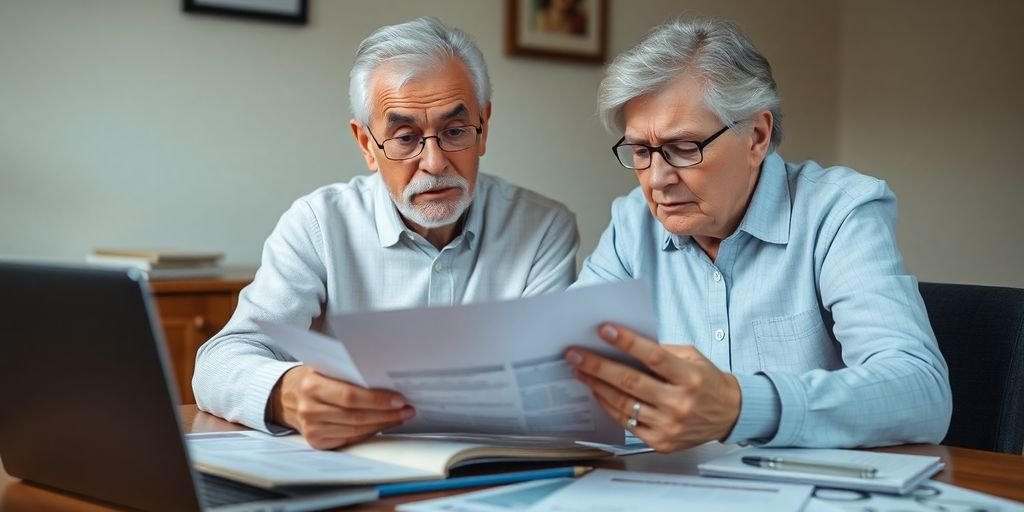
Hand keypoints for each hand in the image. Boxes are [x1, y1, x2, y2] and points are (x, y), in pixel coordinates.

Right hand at [269, 365, 414, 448]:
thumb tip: (385, 378)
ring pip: (355, 430)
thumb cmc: (314, 376)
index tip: (399, 399)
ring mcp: (311, 428)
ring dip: (382, 424)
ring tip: (400, 416)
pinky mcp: (316, 441)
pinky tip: (383, 425)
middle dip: (386, 414)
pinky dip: (369, 433)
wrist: (285, 395)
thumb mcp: (325, 366)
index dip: (377, 399)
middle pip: (355, 416)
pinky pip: (349, 439)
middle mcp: (309, 408)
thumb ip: (349, 371)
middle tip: (407, 409)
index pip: (350, 396)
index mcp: (311, 384)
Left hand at [565, 323, 740, 452]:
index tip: (604, 330)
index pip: (654, 357)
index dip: (627, 343)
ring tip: (580, 371)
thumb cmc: (707, 381)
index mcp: (690, 377)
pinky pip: (626, 422)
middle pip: (631, 382)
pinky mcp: (661, 441)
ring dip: (597, 386)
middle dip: (598, 366)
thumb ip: (662, 351)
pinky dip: (609, 405)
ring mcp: (669, 425)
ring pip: (624, 404)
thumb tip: (623, 343)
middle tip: (576, 354)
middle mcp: (680, 403)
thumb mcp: (692, 358)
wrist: (729, 414)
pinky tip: (597, 392)